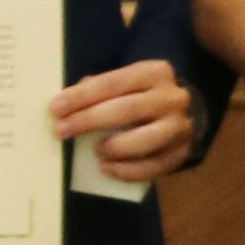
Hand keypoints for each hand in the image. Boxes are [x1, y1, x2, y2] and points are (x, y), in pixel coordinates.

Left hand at [52, 58, 195, 186]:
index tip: (56, 107)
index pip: (113, 82)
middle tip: (61, 130)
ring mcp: (180, 127)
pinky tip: (106, 168)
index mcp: (154, 73)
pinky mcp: (181, 153)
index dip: (82, 96)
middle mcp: (171, 98)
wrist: (187, 114)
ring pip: (145, 140)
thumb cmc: (144, 97)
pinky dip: (127, 171)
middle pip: (127, 109)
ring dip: (114, 147)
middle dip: (89, 120)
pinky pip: (153, 167)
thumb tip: (69, 100)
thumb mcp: (128, 83)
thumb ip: (101, 88)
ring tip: (94, 151)